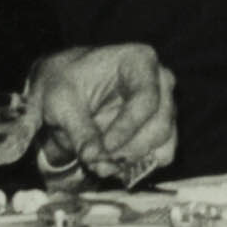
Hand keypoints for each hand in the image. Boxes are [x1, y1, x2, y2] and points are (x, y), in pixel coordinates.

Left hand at [24, 43, 178, 184]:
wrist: (66, 89)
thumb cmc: (65, 84)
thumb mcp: (61, 102)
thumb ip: (78, 129)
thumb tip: (92, 156)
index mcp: (139, 60)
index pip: (146, 99)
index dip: (127, 128)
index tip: (103, 149)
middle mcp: (160, 82)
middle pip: (160, 125)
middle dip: (127, 150)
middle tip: (95, 162)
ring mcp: (165, 107)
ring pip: (162, 145)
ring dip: (129, 161)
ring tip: (97, 164)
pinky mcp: (163, 130)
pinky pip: (160, 156)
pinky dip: (135, 166)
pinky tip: (109, 164)